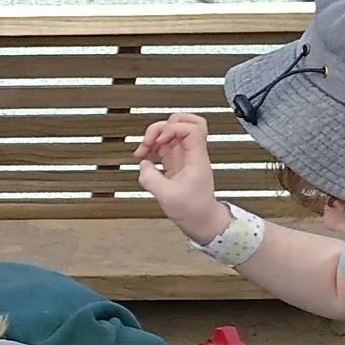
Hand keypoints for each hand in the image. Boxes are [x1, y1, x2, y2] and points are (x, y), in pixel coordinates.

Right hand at [134, 112, 226, 243]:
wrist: (201, 220)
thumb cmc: (193, 210)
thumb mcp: (167, 196)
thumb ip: (151, 178)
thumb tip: (143, 165)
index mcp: (196, 158)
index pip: (191, 128)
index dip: (172, 129)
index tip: (159, 142)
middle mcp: (192, 153)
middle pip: (182, 123)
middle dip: (161, 127)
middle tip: (150, 142)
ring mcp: (184, 157)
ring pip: (171, 132)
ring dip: (155, 136)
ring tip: (143, 150)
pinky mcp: (176, 163)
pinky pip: (165, 145)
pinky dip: (153, 146)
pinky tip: (145, 156)